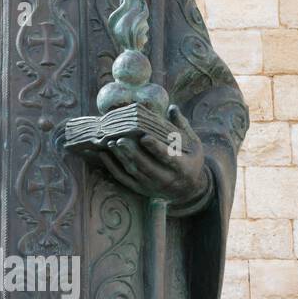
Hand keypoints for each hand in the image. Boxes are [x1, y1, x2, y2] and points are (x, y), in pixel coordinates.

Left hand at [92, 106, 209, 206]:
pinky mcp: (140, 189)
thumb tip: (172, 107)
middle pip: (146, 166)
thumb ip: (182, 127)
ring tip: (111, 143)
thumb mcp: (193, 145)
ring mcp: (152, 186)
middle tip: (120, 139)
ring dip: (121, 158)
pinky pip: (124, 179)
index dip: (156, 148)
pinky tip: (104, 154)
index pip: (168, 157)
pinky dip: (112, 167)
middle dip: (132, 153)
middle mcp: (166, 179)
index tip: (145, 137)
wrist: (187, 190)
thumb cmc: (191, 161)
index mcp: (182, 167)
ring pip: (134, 172)